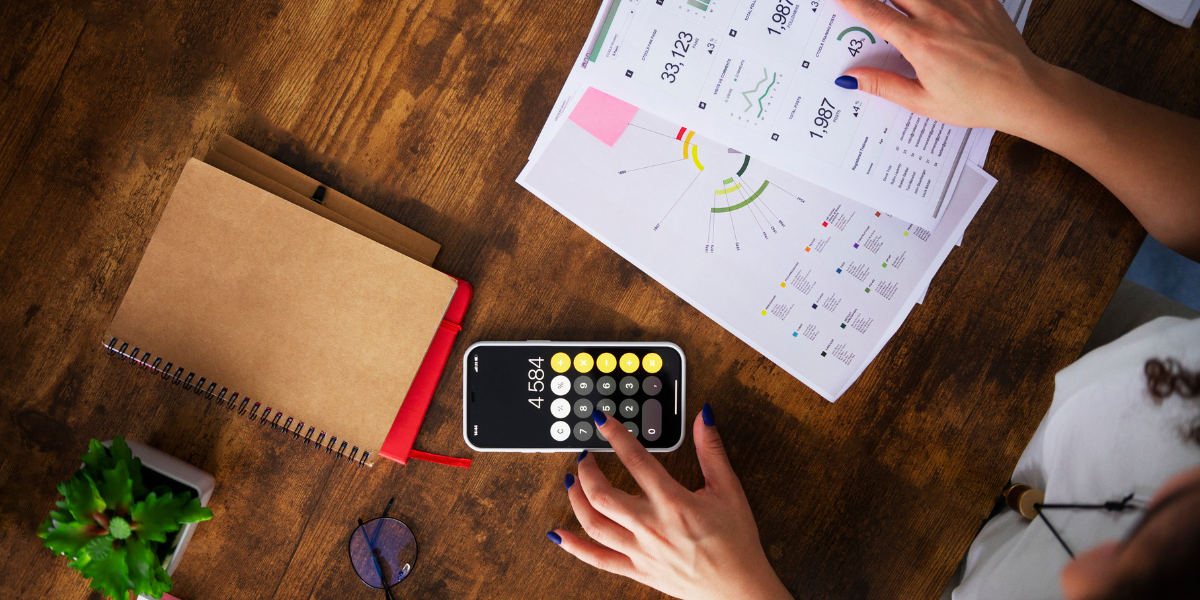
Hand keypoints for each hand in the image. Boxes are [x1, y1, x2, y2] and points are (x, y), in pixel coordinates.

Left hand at [548, 404, 792, 599]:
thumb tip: (702, 418)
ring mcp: (640, 551)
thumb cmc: (736, 541)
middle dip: (587, 469)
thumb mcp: (728, 490)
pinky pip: (598, 559)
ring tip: (571, 481)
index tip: (602, 420)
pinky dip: (574, 547)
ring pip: (594, 523)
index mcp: (673, 502)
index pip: (636, 460)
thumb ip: (711, 451)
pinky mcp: (637, 570)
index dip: (616, 436)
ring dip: (576, 499)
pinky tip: (558, 534)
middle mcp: (651, 526)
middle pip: (602, 493)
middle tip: (585, 454)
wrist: (739, 589)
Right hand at [837, 0, 1053, 135]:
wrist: (1023, 91)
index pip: (875, 13)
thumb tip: (850, 78)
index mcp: (920, 43)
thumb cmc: (976, 101)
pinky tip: (933, 7)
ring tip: (902, 7)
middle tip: (868, 2)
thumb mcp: (923, 102)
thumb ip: (884, 85)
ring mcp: (963, 3)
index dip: (852, 1)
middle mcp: (939, 16)